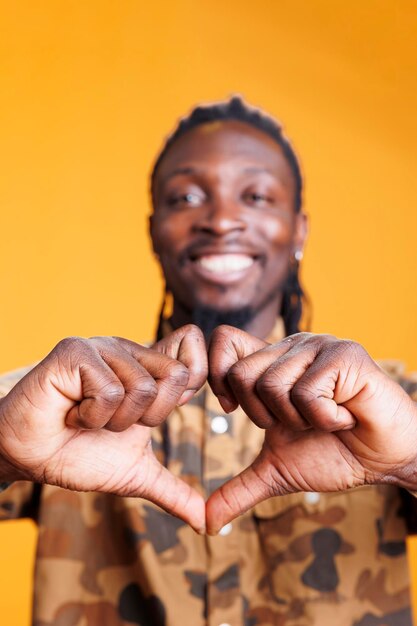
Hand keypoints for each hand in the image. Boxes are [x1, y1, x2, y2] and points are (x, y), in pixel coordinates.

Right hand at [0, 325, 206, 532]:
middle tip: (113, 422)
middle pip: (176, 376)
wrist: (29, 459)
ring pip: (142, 388)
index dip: (194, 379)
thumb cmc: (79, 456)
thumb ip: (174, 490)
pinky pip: (108, 391)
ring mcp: (103, 347)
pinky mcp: (76, 351)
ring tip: (87, 418)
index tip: (156, 412)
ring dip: (113, 421)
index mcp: (147, 368)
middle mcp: (129, 351)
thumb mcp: (136, 474)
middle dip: (147, 418)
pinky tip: (71, 413)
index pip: (192, 348)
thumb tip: (208, 524)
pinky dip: (90, 417)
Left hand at [206, 326, 416, 533]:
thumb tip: (205, 523)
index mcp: (272, 361)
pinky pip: (308, 393)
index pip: (224, 340)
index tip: (233, 408)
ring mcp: (319, 345)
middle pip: (240, 374)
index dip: (218, 377)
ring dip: (299, 419)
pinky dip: (326, 419)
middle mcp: (292, 345)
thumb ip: (239, 488)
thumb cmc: (334, 455)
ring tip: (326, 418)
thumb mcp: (277, 471)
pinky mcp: (344, 354)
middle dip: (266, 416)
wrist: (387, 461)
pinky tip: (346, 416)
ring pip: (272, 385)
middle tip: (300, 422)